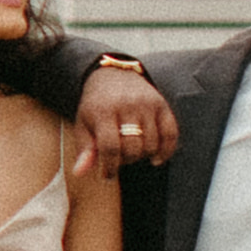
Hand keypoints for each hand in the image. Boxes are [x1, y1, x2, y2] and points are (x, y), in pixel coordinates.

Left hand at [75, 54, 179, 172]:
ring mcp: (147, 104)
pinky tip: (156, 158)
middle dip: (126, 160)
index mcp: (103, 110)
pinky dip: (166, 151)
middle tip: (119, 158)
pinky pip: (171, 134)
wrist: (113, 75)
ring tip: (132, 151)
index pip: (110, 147)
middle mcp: (127, 105)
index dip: (110, 167)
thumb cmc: (96, 105)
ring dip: (142, 156)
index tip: (108, 175)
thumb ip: (84, 149)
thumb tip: (80, 173)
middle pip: (133, 147)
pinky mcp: (162, 105)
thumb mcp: (83, 123)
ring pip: (151, 144)